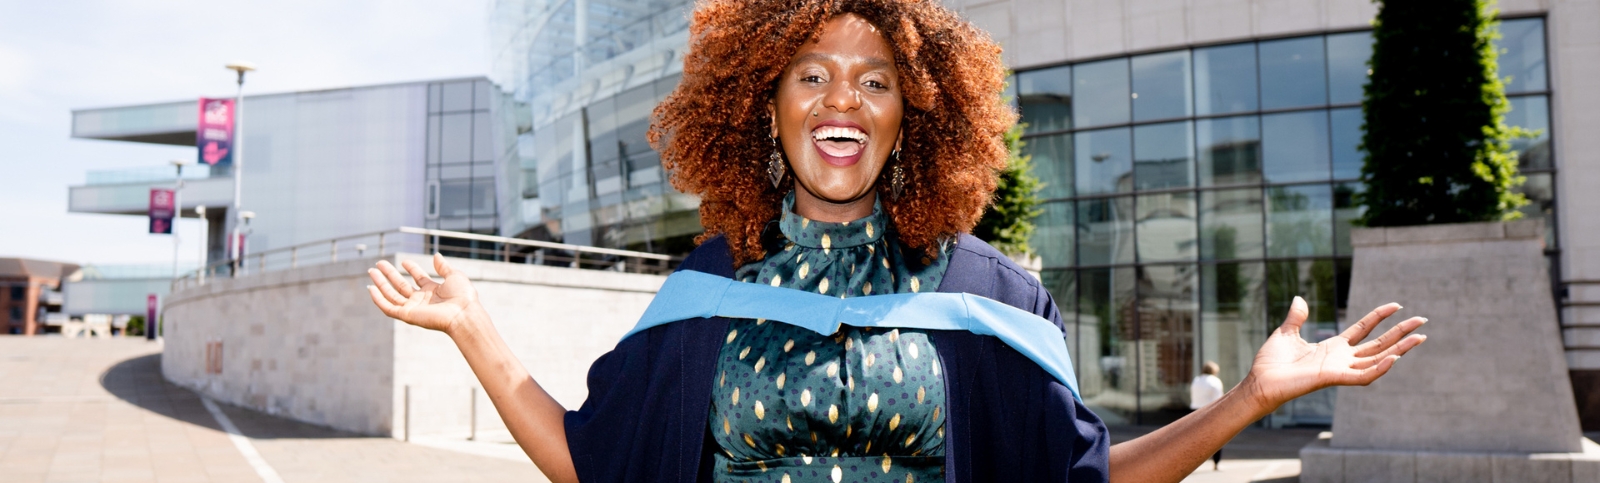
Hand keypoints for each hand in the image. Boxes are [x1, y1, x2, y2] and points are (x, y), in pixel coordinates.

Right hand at [366, 254, 478, 334]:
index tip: (404, 261)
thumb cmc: (463, 297)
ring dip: (380, 283)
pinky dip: (379, 299)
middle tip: (378, 263)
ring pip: (392, 295)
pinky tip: (371, 288)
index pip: (418, 278)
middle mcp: (422, 300)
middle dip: (389, 274)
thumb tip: (436, 255)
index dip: (412, 269)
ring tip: (372, 270)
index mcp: (434, 291)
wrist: (463, 313)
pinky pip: (388, 308)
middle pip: (401, 286)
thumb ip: (443, 267)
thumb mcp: (454, 276)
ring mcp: (413, 308)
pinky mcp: (407, 315)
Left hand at [1240, 297, 1427, 412]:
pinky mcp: (1334, 378)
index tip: (1397, 305)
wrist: (1260, 381)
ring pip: (1378, 359)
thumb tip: (1299, 298)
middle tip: (1423, 321)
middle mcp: (1341, 359)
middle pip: (1378, 344)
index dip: (1379, 317)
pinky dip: (1379, 369)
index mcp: (1333, 347)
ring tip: (1419, 338)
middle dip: (1400, 333)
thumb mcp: (1285, 333)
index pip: (1364, 329)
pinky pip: (1363, 376)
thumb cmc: (1271, 363)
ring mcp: (1340, 369)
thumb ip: (1296, 317)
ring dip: (1399, 350)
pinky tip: (1395, 358)